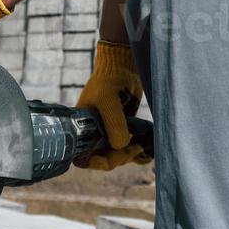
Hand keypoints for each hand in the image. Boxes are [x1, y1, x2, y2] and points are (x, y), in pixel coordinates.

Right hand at [74, 40, 151, 170]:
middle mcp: (94, 134)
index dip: (98, 161)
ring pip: (118, 155)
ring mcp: (109, 132)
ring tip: (142, 146)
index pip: (84, 157)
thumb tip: (122, 147)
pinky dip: (138, 154)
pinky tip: (147, 153)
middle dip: (119, 158)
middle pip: (104, 159)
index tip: (113, 155)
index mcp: (82, 129)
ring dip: (130, 155)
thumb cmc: (108, 80)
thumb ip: (114, 124)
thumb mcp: (107, 101)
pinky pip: (129, 149)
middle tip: (134, 147)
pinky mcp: (124, 129)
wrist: (124, 67)